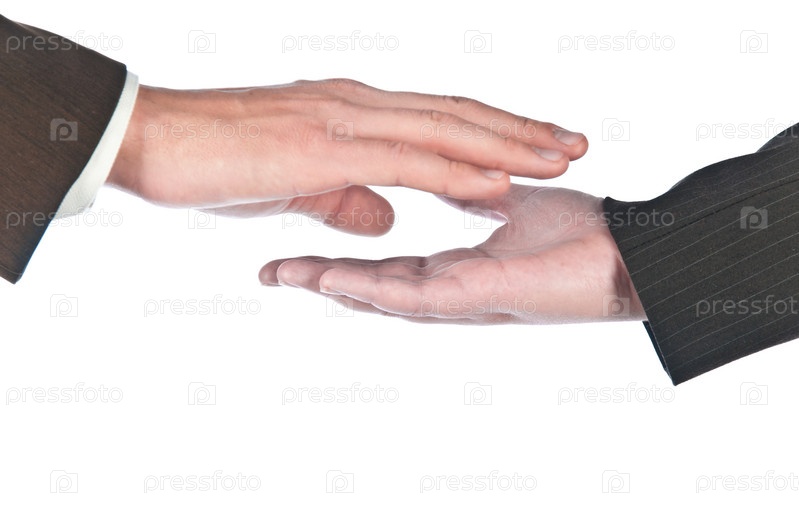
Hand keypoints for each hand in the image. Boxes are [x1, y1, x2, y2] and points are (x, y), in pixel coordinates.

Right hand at [108, 79, 586, 234]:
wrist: (153, 138)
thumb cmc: (217, 158)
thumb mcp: (295, 183)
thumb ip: (346, 196)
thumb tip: (388, 218)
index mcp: (355, 111)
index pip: (442, 118)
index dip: (495, 131)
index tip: (540, 144)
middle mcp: (360, 105)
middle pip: (460, 116)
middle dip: (523, 132)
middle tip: (578, 142)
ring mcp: (346, 122)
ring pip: (446, 132)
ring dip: (508, 147)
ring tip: (561, 157)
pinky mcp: (326, 148)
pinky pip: (406, 161)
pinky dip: (457, 173)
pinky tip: (498, 184)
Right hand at [260, 184, 644, 322]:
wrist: (631, 250)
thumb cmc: (579, 232)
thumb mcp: (511, 204)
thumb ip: (473, 198)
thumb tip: (450, 178)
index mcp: (455, 271)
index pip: (384, 268)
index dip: (339, 262)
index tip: (296, 252)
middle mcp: (451, 294)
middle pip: (371, 290)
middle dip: (318, 280)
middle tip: (267, 272)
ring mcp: (463, 301)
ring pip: (382, 297)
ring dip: (330, 286)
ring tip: (281, 275)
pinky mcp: (480, 298)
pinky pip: (416, 296)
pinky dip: (371, 289)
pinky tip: (333, 280)